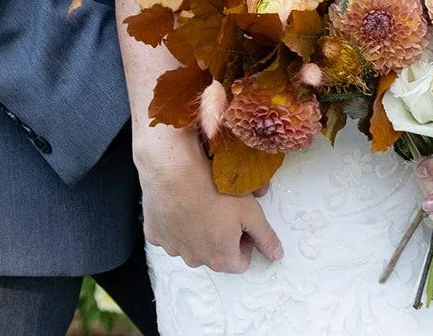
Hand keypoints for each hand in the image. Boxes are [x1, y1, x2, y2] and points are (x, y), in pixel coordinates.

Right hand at [135, 126, 282, 272]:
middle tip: (223, 209)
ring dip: (198, 230)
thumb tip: (277, 254)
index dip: (246, 240)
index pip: (241, 261)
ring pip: (191, 243)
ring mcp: (173, 247)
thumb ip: (265, 236)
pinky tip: (181, 202)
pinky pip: (169, 232)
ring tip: (201, 202)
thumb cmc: (212, 189)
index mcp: (221, 258)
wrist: (173, 170)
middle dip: (221, 236)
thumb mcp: (250, 211)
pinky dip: (175, 222)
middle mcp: (195, 260)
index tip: (243, 222)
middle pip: (215, 254)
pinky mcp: (155, 233)